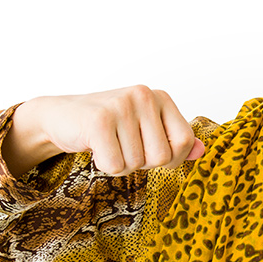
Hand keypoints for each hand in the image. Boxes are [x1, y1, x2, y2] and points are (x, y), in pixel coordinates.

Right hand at [3, 85, 205, 176]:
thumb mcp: (145, 129)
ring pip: (136, 164)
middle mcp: (143, 95)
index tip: (149, 151)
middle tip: (122, 146)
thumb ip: (174, 140)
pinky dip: (104, 166)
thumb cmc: (109, 126)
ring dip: (120, 164)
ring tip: (107, 144)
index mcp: (160, 97)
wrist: (61, 116)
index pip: (184, 141)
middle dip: (141, 163)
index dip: (170, 158)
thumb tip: (202, 151)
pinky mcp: (99, 121)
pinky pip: (115, 166)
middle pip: (162, 157)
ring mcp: (121, 105)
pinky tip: (95, 147)